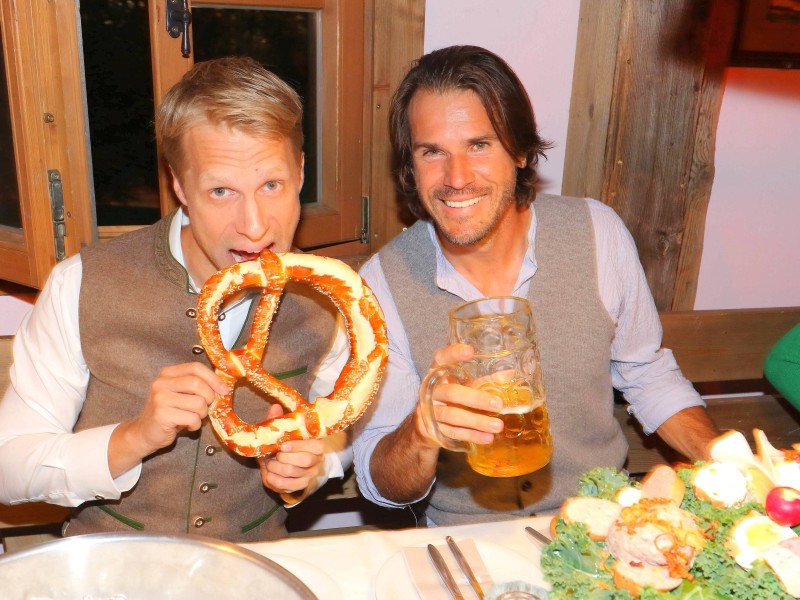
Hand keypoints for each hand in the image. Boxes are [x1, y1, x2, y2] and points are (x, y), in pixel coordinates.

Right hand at [109, 362, 227, 475]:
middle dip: (209, 397)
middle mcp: (161, 383)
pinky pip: (192, 418)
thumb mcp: (180, 394)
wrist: (145, 432)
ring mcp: (160, 399)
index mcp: (167, 373)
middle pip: (197, 384)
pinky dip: (195, 424)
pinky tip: (188, 425)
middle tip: (206, 406)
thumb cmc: (169, 412)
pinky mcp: (162, 415)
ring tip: (194, 417)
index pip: (195, 368)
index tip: (224, 390)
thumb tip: (222, 386)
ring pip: (198, 403)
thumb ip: (195, 386)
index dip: (213, 378)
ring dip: (202, 414)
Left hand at [257, 403, 324, 494]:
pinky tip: (270, 474)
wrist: (275, 464)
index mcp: (316, 445)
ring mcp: (309, 475)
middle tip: (275, 455)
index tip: (283, 445)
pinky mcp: (300, 486)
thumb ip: (277, 420)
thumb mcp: (278, 432)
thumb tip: (275, 407)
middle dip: (285, 457)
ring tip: (270, 463)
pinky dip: (273, 479)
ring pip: (292, 472)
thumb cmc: (279, 445)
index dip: (299, 446)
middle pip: (305, 460)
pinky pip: (285, 484)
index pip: (315, 446)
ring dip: (275, 467)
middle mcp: (317, 460)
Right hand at [413, 343, 503, 446]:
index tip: (470, 351)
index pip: (441, 358)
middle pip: (452, 392)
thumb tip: (509, 374)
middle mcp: (431, 389)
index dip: (453, 354)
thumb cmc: (450, 398)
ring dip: (476, 421)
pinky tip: (487, 437)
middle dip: (476, 398)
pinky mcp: (431, 428)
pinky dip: (471, 435)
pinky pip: (452, 432)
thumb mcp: (463, 385)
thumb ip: (483, 381)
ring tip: (497, 426)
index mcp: (438, 372)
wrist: (425, 424)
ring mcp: (429, 410)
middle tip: (498, 404)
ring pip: (452, 415)